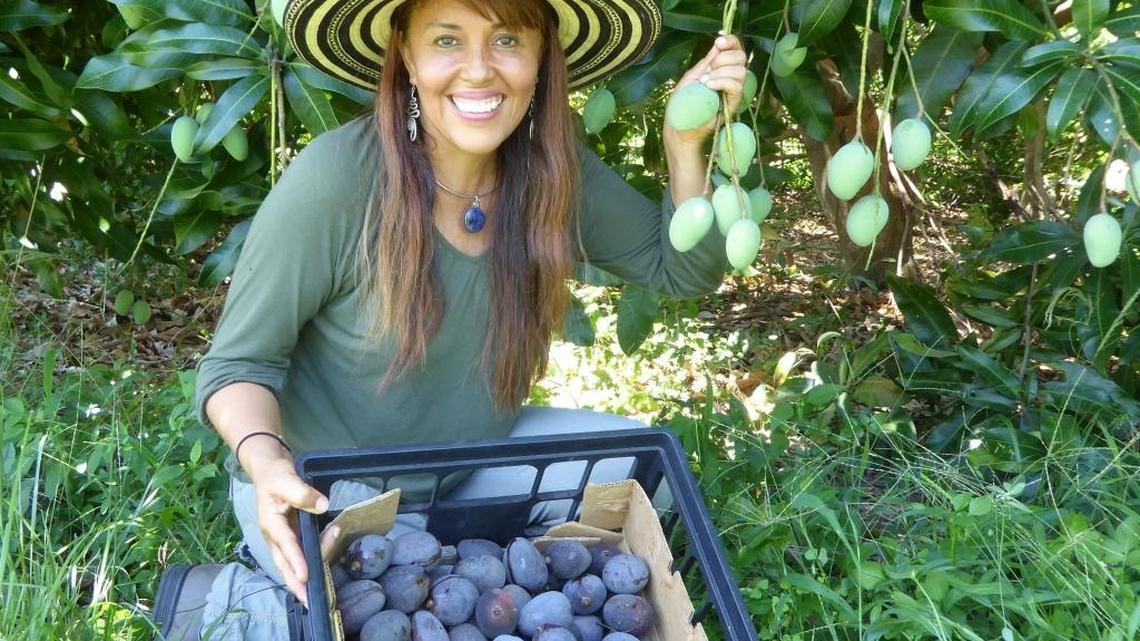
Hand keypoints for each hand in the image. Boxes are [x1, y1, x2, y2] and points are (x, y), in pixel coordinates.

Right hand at [248, 455, 330, 606]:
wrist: (268, 472)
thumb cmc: (276, 476)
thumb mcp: (287, 479)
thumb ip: (303, 493)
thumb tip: (322, 506)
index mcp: (271, 523)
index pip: (286, 545)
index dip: (296, 562)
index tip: (305, 578)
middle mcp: (274, 535)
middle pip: (284, 564)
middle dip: (295, 584)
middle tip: (308, 601)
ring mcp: (281, 538)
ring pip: (290, 563)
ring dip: (303, 575)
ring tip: (320, 584)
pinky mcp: (288, 537)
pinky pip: (298, 554)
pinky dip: (308, 562)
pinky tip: (319, 567)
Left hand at [665, 35, 748, 146]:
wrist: (680, 124)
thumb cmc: (683, 101)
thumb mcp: (693, 75)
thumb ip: (706, 61)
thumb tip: (718, 43)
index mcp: (721, 68)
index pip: (736, 49)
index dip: (732, 41)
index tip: (719, 41)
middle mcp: (730, 77)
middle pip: (741, 57)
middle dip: (724, 58)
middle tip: (708, 69)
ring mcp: (733, 91)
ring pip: (741, 72)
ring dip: (721, 72)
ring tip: (706, 81)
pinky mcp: (733, 104)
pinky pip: (736, 87)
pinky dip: (722, 82)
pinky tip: (709, 86)